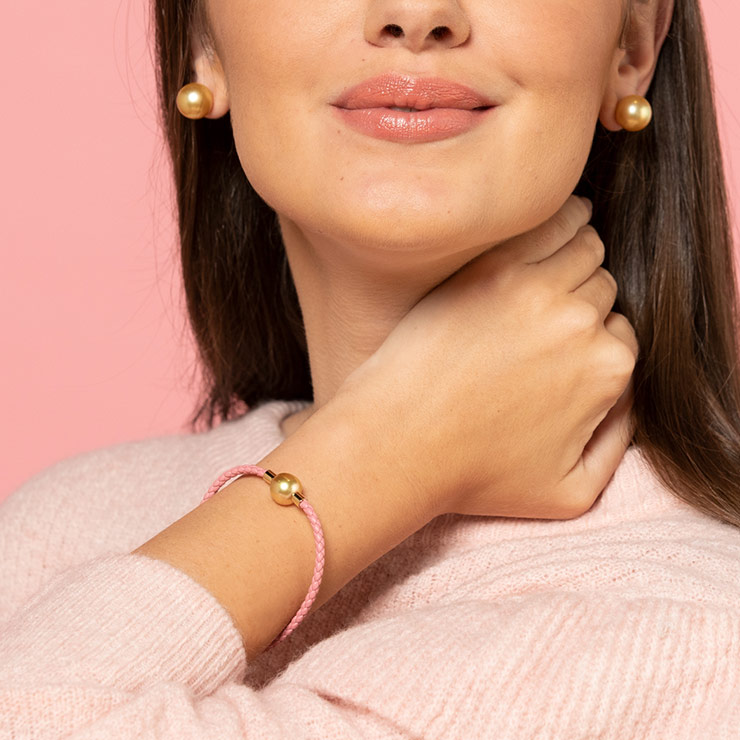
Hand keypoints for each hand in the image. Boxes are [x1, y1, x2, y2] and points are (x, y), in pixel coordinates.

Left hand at [333, 194, 638, 519]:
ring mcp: (536, 289)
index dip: (591, 339)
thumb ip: (617, 445)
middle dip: (581, 298)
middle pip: (601, 288)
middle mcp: (581, 323)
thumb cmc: (475, 474)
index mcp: (607, 371)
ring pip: (583, 247)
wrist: (400, 444)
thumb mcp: (570, 493)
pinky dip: (556, 220)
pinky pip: (547, 223)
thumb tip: (630, 401)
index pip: (620, 333)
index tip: (558, 345)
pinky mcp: (492, 267)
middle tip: (541, 314)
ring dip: (573, 255)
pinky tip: (539, 231)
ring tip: (544, 272)